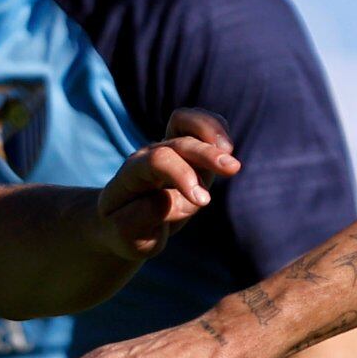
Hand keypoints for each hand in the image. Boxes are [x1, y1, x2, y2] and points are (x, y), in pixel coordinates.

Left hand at [95, 109, 236, 261]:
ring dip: (211, 130)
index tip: (203, 201)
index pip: (157, 162)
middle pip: (178, 143)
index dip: (182, 175)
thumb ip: (140, 218)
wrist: (124, 224)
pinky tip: (228, 148)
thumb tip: (165, 199)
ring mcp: (168, 150)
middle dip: (205, 153)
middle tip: (232, 168)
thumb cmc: (125, 231)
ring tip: (230, 150)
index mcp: (131, 175)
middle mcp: (149, 157)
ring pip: (186, 122)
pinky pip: (200, 126)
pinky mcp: (186, 151)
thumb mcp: (125, 235)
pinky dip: (216, 130)